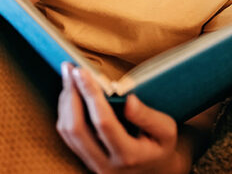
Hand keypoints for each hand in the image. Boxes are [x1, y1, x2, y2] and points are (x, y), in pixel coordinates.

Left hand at [57, 63, 181, 173]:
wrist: (153, 170)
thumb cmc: (159, 146)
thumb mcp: (166, 132)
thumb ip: (149, 117)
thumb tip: (129, 99)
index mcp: (129, 156)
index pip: (104, 123)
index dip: (91, 94)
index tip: (82, 72)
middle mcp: (106, 164)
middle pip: (76, 128)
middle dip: (71, 95)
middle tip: (70, 69)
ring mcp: (91, 163)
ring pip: (67, 131)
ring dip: (66, 100)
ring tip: (70, 76)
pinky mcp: (83, 158)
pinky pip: (66, 134)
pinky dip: (65, 110)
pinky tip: (72, 93)